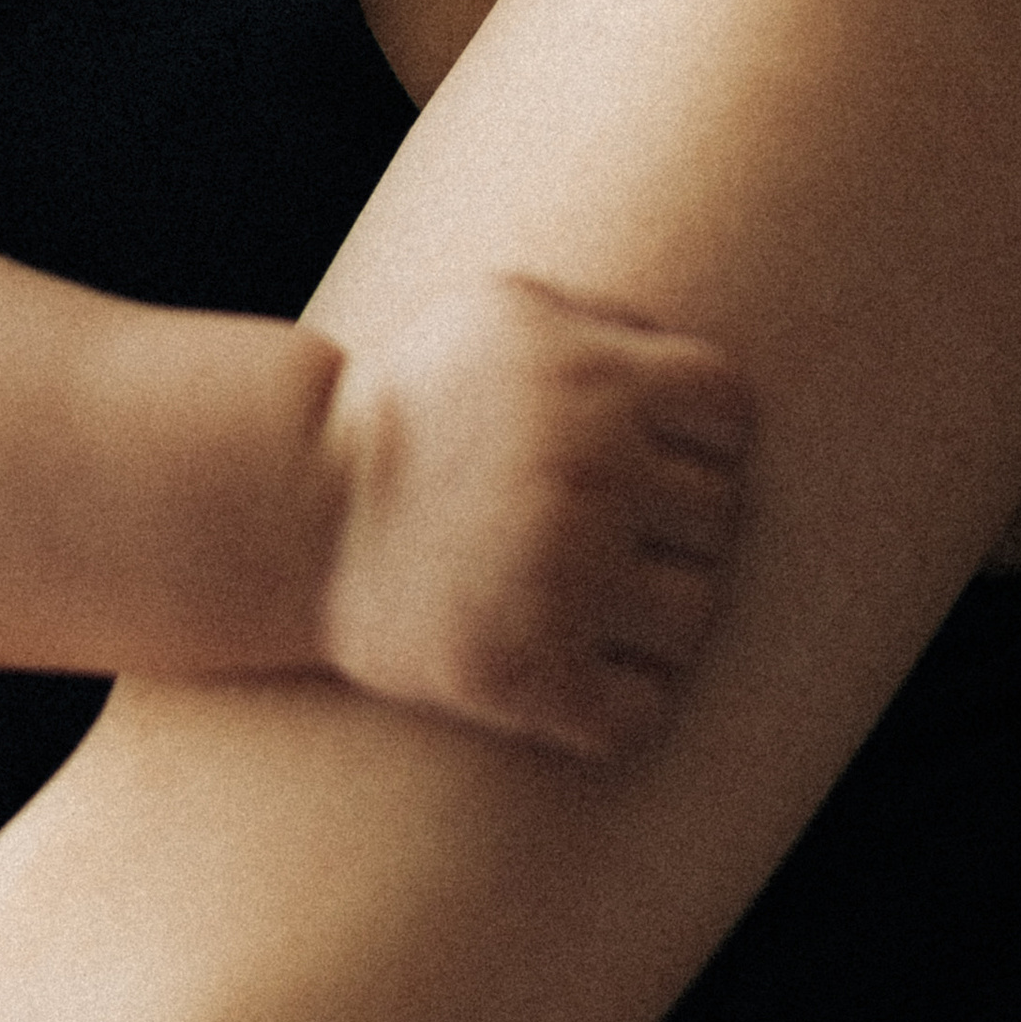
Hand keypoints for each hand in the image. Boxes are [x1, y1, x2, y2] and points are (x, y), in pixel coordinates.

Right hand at [321, 273, 751, 759]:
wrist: (292, 511)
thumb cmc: (413, 403)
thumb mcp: (502, 312)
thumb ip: (616, 321)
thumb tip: (717, 379)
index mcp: (596, 378)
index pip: (729, 414)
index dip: (693, 436)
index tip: (633, 454)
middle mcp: (590, 474)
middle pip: (719, 518)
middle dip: (666, 527)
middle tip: (589, 530)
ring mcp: (562, 580)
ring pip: (695, 617)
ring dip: (651, 619)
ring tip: (579, 600)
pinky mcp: (528, 673)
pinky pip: (641, 709)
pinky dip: (611, 701)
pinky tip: (560, 666)